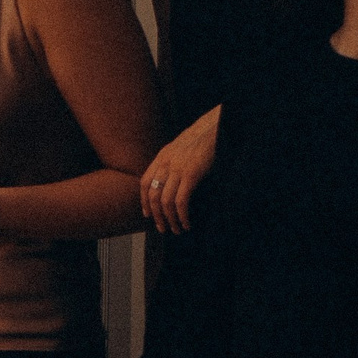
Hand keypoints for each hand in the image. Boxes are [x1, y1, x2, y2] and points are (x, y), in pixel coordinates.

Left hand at [140, 108, 218, 234]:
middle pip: (153, 196)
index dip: (144, 201)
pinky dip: (182, 215)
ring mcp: (177, 169)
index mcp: (161, 157)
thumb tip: (169, 184)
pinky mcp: (191, 174)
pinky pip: (181, 200)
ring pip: (165, 201)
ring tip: (177, 229)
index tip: (148, 215)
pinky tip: (186, 222)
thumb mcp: (178, 150)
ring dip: (170, 219)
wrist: (213, 128)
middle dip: (157, 216)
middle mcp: (165, 163)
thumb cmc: (200, 140)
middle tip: (163, 228)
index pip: (145, 183)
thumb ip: (170, 164)